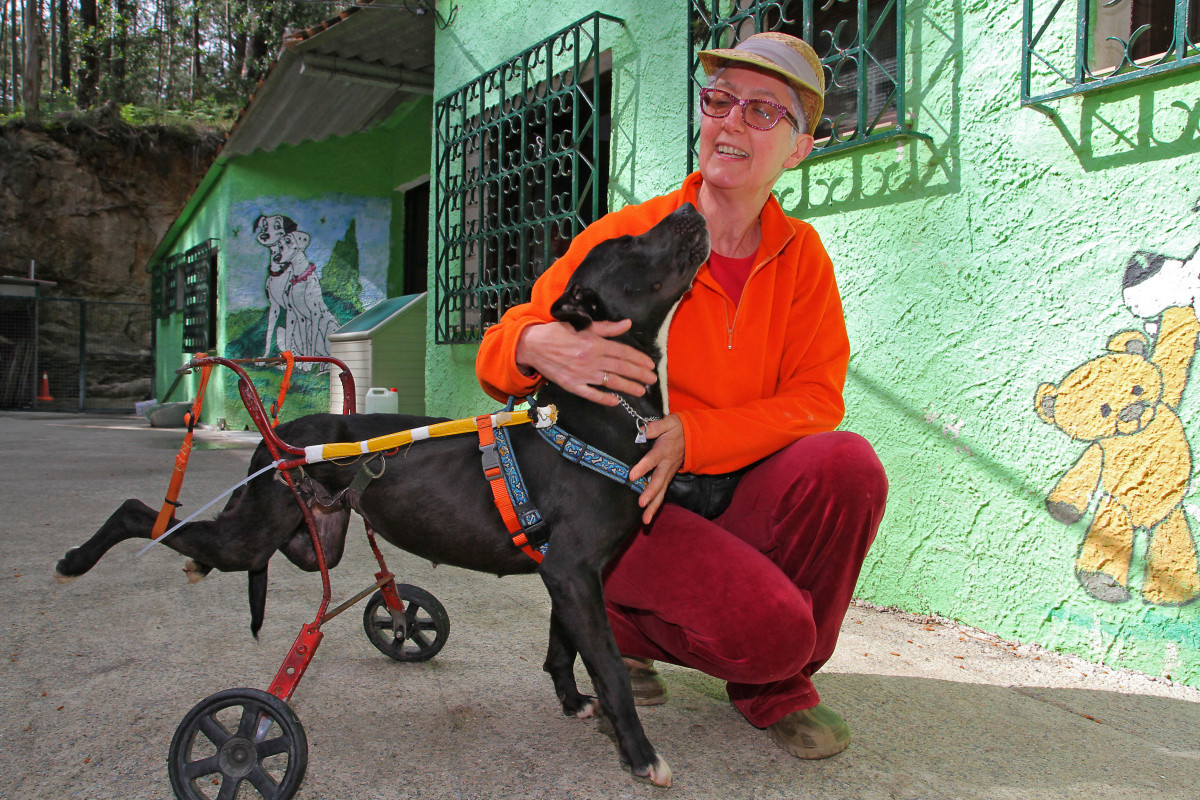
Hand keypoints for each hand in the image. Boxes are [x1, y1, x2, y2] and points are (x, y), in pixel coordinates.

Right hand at [516, 320, 657, 405]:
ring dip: (628, 387)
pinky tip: (615, 401)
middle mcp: (591, 360)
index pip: (623, 352)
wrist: (533, 345)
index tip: (650, 364)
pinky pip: (591, 394)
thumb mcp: (583, 326)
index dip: (638, 359)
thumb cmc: (558, 333)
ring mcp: (582, 374)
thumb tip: (627, 324)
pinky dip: (603, 398)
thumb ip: (607, 328)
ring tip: (641, 391)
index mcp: (595, 343)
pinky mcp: (572, 385)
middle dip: (639, 374)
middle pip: (621, 368)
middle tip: (653, 379)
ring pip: (610, 382)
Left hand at [629, 415, 683, 523]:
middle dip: (650, 494)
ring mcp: (669, 473)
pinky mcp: (668, 478)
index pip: (652, 459)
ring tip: (645, 520)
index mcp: (664, 450)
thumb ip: (655, 427)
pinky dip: (655, 506)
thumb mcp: (669, 422)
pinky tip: (647, 516)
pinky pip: (662, 493)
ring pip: (661, 492)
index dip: (643, 467)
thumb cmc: (678, 428)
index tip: (632, 476)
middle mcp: (667, 465)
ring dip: (653, 506)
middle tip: (641, 504)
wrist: (693, 437)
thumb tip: (642, 430)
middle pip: (658, 481)